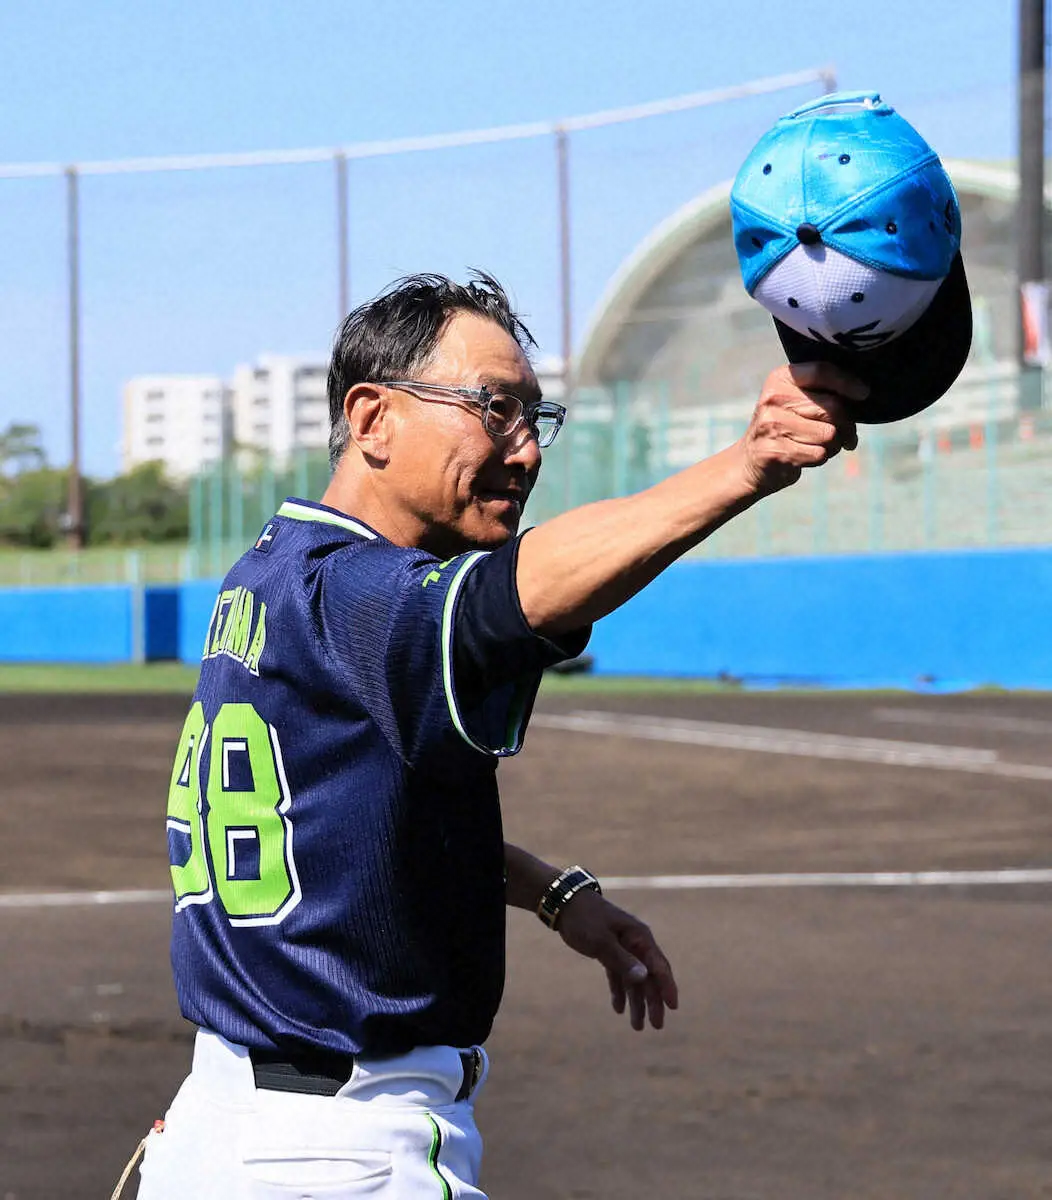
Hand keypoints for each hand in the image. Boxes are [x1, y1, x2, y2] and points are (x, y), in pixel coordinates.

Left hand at [555, 889, 677, 1030]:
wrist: (564, 903)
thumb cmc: (585, 919)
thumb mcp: (601, 941)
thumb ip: (622, 959)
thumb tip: (644, 977)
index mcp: (639, 937)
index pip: (658, 965)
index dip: (667, 987)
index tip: (673, 1007)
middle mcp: (635, 943)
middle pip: (649, 977)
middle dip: (653, 1002)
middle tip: (657, 1026)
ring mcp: (623, 947)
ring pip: (634, 979)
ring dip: (636, 1002)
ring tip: (637, 1027)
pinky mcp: (609, 951)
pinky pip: (618, 975)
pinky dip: (619, 991)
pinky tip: (618, 1009)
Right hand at [734, 362, 863, 496]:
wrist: (750, 461)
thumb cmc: (785, 428)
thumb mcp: (795, 400)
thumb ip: (822, 392)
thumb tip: (863, 394)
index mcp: (780, 379)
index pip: (821, 371)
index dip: (847, 382)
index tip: (864, 394)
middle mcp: (773, 398)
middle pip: (831, 408)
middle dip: (847, 425)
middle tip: (848, 435)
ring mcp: (771, 425)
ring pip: (828, 434)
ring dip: (834, 444)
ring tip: (822, 445)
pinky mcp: (775, 450)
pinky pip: (819, 454)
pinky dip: (821, 458)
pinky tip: (808, 455)